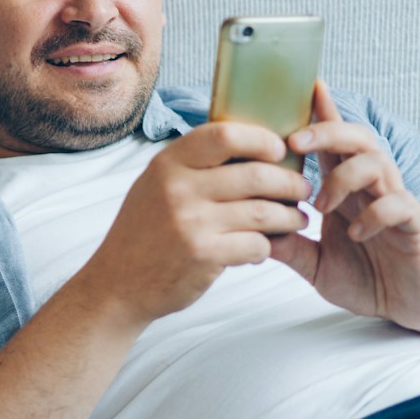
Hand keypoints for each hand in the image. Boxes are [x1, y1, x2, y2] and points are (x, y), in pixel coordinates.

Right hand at [75, 121, 312, 325]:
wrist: (118, 284)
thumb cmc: (145, 232)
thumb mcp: (155, 186)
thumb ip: (193, 165)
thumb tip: (250, 145)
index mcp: (167, 164)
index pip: (225, 135)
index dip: (261, 140)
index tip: (278, 151)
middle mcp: (177, 189)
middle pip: (256, 174)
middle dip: (290, 184)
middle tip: (301, 191)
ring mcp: (190, 222)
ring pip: (264, 212)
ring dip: (289, 217)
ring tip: (296, 220)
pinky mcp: (203, 255)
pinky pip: (257, 244)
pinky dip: (267, 247)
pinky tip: (262, 248)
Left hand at [269, 82, 419, 340]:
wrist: (408, 305)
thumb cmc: (365, 276)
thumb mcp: (313, 263)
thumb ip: (286, 246)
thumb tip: (246, 231)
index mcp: (345, 188)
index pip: (331, 142)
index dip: (321, 112)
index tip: (304, 85)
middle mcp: (370, 187)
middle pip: (355, 138)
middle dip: (325, 131)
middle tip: (293, 142)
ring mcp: (393, 202)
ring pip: (376, 162)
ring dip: (342, 177)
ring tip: (321, 206)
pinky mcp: (413, 225)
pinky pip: (398, 204)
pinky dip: (373, 214)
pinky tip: (354, 234)